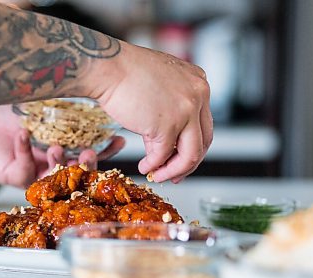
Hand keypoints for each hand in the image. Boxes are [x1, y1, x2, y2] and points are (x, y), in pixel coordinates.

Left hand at [0, 105, 124, 187]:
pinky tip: (23, 135)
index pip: (93, 152)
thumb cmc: (13, 113)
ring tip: (56, 148)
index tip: (119, 140)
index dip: (107, 149)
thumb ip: (64, 99)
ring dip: (58, 164)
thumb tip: (88, 79)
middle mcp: (54, 164)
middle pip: (78, 172)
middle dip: (86, 165)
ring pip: (54, 178)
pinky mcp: (16, 176)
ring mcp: (36, 172)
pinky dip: (24, 151)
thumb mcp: (42, 103)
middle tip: (88, 154)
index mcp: (67, 148)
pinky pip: (24, 170)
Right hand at [89, 43, 212, 182]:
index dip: (192, 144)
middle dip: (188, 163)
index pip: (204, 123)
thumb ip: (167, 117)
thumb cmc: (125, 73)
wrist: (108, 67)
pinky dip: (154, 165)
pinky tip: (144, 167)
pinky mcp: (168, 125)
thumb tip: (163, 147)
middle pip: (204, 140)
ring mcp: (186, 110)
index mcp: (198, 83)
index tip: (180, 157)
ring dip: (175, 170)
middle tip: (176, 174)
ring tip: (159, 175)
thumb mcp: (158, 90)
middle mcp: (198, 95)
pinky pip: (163, 155)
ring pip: (191, 154)